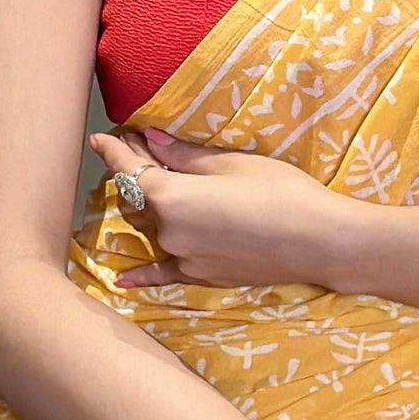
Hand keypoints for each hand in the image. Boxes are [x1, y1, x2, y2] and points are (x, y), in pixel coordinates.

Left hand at [90, 124, 348, 291]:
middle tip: (140, 146)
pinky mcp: (202, 276)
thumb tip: (150, 140)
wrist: (318, 241)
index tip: (100, 137)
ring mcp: (184, 258)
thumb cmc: (280, 191)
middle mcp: (169, 232)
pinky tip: (123, 281)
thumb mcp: (231, 164)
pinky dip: (143, 276)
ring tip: (154, 182)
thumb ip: (184, 156)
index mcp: (171, 198)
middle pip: (142, 197)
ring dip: (151, 206)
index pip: (130, 170)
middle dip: (138, 170)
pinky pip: (165, 274)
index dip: (114, 151)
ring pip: (156, 227)